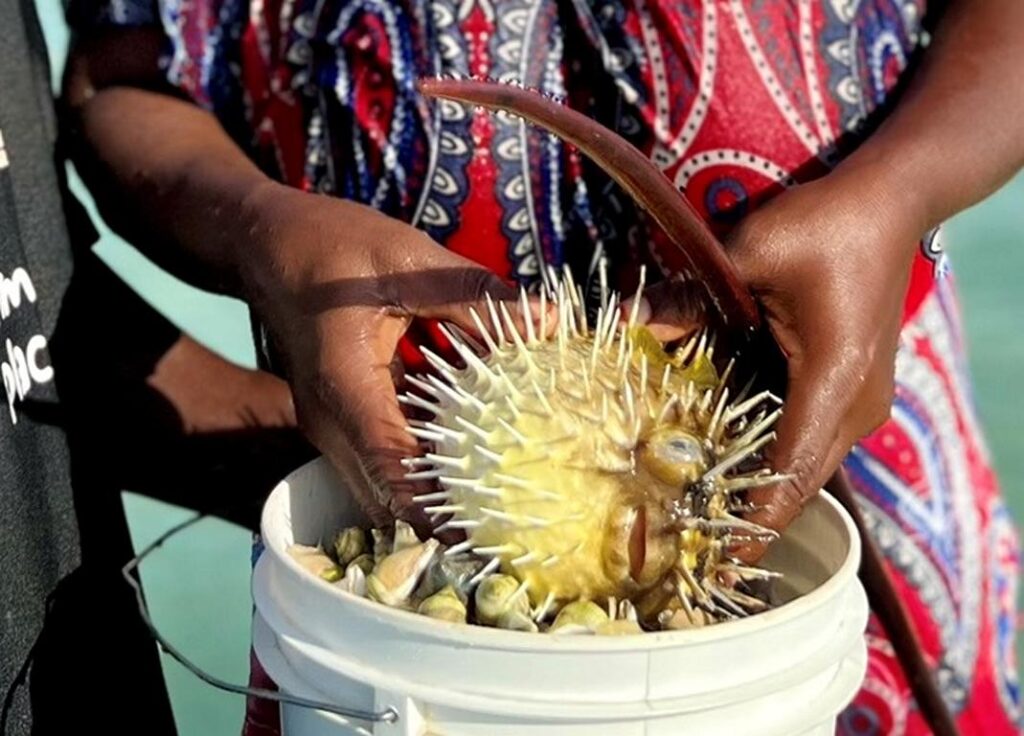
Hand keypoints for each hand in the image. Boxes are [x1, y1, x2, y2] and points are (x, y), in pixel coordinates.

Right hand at [237, 182, 542, 528]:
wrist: (269, 246)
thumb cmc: (332, 246)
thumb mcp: (408, 262)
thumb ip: (477, 298)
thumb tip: (552, 321)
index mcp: (345, 384)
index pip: (391, 467)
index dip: (438, 509)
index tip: (487, 536)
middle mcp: (330, 420)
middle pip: (386, 495)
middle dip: (443, 518)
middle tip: (509, 524)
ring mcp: (331, 426)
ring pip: (381, 486)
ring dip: (431, 498)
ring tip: (498, 504)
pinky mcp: (341, 420)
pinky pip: (380, 461)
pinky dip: (420, 469)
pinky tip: (470, 460)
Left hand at [636, 167, 922, 553]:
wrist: (889, 204)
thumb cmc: (825, 224)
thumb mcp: (749, 254)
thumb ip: (688, 298)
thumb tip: (627, 321)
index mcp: (834, 378)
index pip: (793, 466)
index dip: (758, 519)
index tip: (725, 562)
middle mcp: (857, 403)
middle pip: (802, 477)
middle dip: (754, 513)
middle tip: (697, 543)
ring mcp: (862, 400)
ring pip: (808, 462)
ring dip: (762, 485)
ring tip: (706, 513)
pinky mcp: (854, 389)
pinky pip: (811, 436)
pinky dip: (773, 453)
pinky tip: (729, 459)